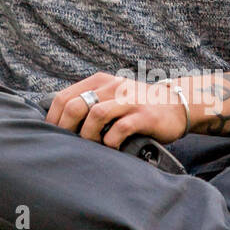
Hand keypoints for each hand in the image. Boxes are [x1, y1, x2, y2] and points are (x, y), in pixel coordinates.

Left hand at [45, 71, 187, 149]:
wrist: (176, 105)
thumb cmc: (136, 106)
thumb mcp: (110, 96)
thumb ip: (88, 103)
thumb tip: (59, 123)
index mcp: (99, 82)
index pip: (64, 97)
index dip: (53, 118)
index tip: (53, 135)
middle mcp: (112, 87)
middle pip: (76, 105)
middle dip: (67, 128)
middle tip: (70, 144)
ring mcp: (128, 100)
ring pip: (96, 115)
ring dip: (89, 135)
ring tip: (92, 146)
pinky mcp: (144, 115)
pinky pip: (121, 128)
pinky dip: (111, 141)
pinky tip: (112, 147)